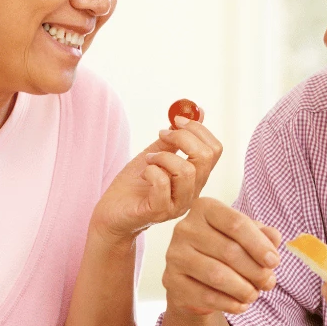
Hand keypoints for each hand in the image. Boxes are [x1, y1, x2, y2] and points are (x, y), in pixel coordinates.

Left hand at [90, 116, 223, 242]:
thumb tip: (197, 112)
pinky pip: (162, 184)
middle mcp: (192, 192)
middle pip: (205, 158)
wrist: (112, 213)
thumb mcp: (156, 154)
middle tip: (163, 134)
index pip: (214, 150)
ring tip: (149, 159)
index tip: (176, 120)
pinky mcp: (159, 212)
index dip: (198, 130)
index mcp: (196, 177)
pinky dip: (151, 171)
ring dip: (163, 156)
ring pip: (187, 171)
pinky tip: (143, 173)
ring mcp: (178, 204)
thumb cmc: (134, 186)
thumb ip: (175, 137)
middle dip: (183, 137)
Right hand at [162, 197, 282, 315]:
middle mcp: (185, 228)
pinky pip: (205, 295)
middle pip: (229, 251)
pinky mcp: (172, 281)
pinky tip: (240, 305)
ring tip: (254, 295)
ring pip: (217, 275)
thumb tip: (275, 237)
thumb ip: (262, 235)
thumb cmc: (223, 250)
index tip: (274, 261)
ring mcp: (174, 255)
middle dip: (255, 271)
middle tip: (268, 282)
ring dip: (243, 289)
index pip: (236, 223)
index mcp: (204, 209)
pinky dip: (229, 303)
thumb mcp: (245, 237)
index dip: (259, 244)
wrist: (193, 277)